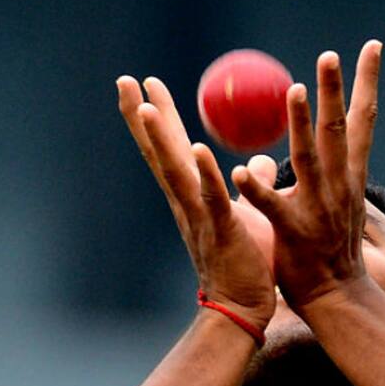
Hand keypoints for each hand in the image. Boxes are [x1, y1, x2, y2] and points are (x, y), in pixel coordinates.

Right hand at [116, 76, 275, 330]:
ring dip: (159, 138)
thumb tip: (260, 160)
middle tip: (125, 79)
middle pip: (160, 150)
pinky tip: (196, 150)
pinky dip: (203, 173)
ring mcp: (199, 214)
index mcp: (194, 194)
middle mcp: (187, 200)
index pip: (173, 146)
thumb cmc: (246, 260)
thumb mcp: (249, 213)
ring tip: (144, 107)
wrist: (242, 306)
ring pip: (174, 169)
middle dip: (142, 115)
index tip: (146, 84)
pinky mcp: (219, 230)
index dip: (160, 115)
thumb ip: (250, 184)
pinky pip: (210, 197)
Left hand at [233, 40, 381, 308]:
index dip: (366, 82)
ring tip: (294, 92)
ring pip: (309, 159)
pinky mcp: (293, 232)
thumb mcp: (335, 195)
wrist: (337, 294)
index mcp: (348, 174)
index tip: (370, 47)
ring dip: (301, 125)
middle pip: (338, 130)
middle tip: (329, 55)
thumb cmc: (329, 242)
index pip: (362, 119)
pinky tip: (240, 173)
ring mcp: (317, 208)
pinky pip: (272, 207)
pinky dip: (258, 189)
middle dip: (335, 91)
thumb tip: (316, 130)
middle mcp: (338, 185)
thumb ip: (325, 161)